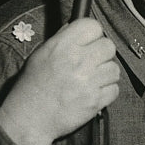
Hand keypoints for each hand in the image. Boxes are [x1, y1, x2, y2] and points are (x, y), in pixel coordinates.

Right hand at [0, 18, 118, 144]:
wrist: (30, 117)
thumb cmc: (33, 85)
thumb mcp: (41, 54)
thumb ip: (62, 39)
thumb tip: (79, 28)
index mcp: (62, 46)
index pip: (93, 26)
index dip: (93, 35)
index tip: (89, 43)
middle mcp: (77, 61)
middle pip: (109, 46)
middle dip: (102, 54)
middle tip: (92, 63)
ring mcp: (88, 81)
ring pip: (114, 69)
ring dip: (106, 75)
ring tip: (92, 80)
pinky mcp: (95, 101)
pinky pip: (115, 89)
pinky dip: (107, 92)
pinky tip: (93, 93)